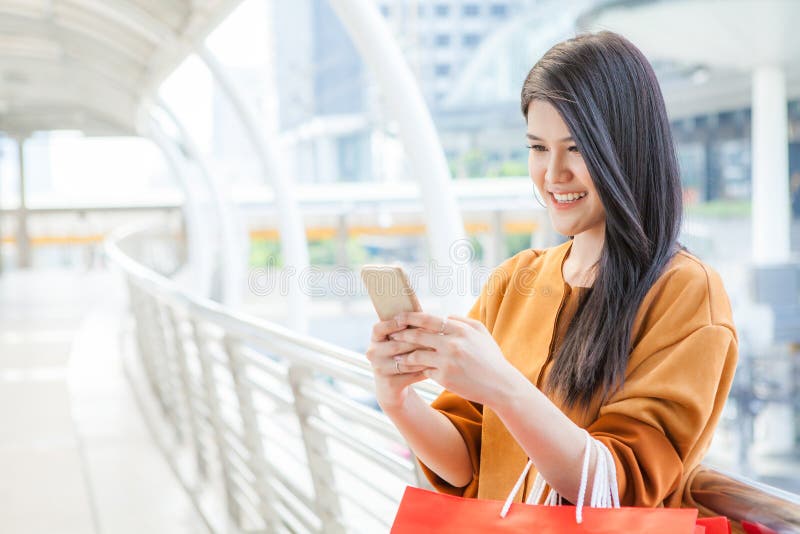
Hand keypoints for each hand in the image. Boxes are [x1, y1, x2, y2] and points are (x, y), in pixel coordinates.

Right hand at [366, 318, 433, 411]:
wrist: (391, 385)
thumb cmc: (400, 354)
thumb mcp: (399, 340)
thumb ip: (408, 328)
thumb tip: (426, 315)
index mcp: (375, 339)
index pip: (378, 329)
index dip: (391, 325)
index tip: (405, 322)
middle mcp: (373, 353)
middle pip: (397, 345)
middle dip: (418, 340)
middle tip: (436, 335)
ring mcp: (380, 369)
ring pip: (406, 360)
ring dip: (424, 355)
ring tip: (439, 350)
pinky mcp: (389, 383)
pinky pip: (411, 374)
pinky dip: (424, 369)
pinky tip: (436, 365)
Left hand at [389, 312, 519, 406]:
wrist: (500, 385)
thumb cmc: (490, 357)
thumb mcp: (481, 333)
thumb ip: (462, 321)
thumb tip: (444, 316)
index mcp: (460, 330)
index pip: (428, 319)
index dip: (411, 317)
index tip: (399, 317)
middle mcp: (452, 344)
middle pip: (418, 335)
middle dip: (401, 334)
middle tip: (390, 333)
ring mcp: (447, 361)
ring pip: (417, 354)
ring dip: (404, 353)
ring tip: (395, 353)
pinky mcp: (444, 378)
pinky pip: (424, 370)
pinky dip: (416, 368)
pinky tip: (408, 367)